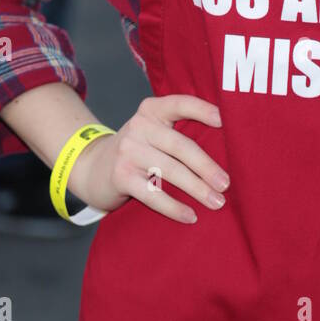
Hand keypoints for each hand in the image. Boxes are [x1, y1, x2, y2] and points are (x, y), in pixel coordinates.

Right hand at [73, 94, 228, 221]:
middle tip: (227, 184)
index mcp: (152, 110)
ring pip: (169, 171)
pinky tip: (190, 216)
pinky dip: (174, 207)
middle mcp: (139, 126)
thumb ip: (179, 131)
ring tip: (216, 202)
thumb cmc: (138, 150)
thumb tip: (227, 147)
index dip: (203, 110)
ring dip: (196, 189)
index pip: (180, 104)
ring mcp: (128, 151)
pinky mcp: (120, 176)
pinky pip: (153, 194)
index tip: (226, 121)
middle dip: (206, 166)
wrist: (92, 167)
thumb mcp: (153, 131)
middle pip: (180, 145)